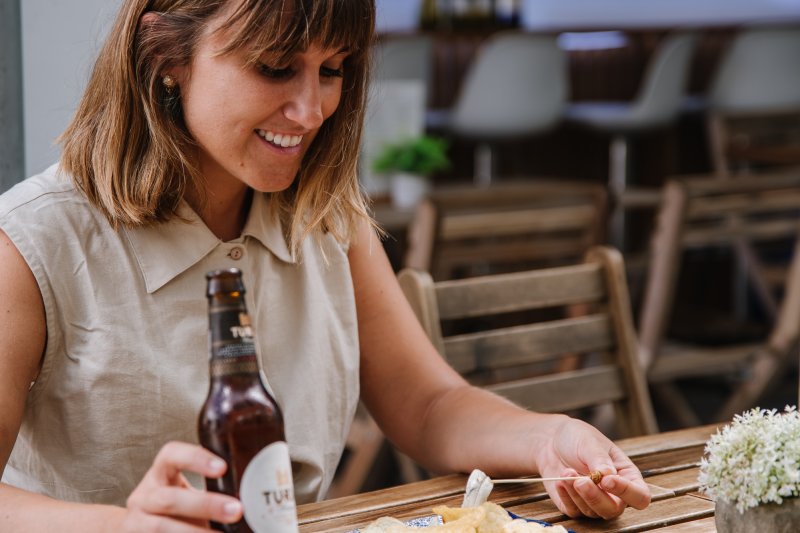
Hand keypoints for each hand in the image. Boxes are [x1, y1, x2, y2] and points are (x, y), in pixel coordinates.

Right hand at [120, 441, 242, 531]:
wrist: (143, 529)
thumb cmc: (178, 507)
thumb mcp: (187, 490)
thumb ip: (215, 486)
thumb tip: (264, 490)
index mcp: (160, 473)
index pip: (171, 455)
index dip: (195, 459)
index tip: (223, 467)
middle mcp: (144, 496)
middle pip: (169, 499)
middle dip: (205, 505)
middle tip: (237, 510)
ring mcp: (137, 523)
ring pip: (162, 528)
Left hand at [536, 417, 650, 519]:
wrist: (551, 440)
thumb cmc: (577, 438)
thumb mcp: (590, 442)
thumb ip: (600, 460)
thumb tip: (608, 476)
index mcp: (626, 476)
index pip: (639, 496)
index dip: (627, 492)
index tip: (606, 480)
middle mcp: (614, 493)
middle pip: (614, 509)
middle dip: (596, 497)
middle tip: (580, 481)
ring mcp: (594, 501)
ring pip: (593, 512)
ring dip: (577, 494)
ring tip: (566, 472)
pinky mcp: (575, 505)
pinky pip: (574, 511)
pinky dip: (566, 498)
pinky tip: (560, 481)